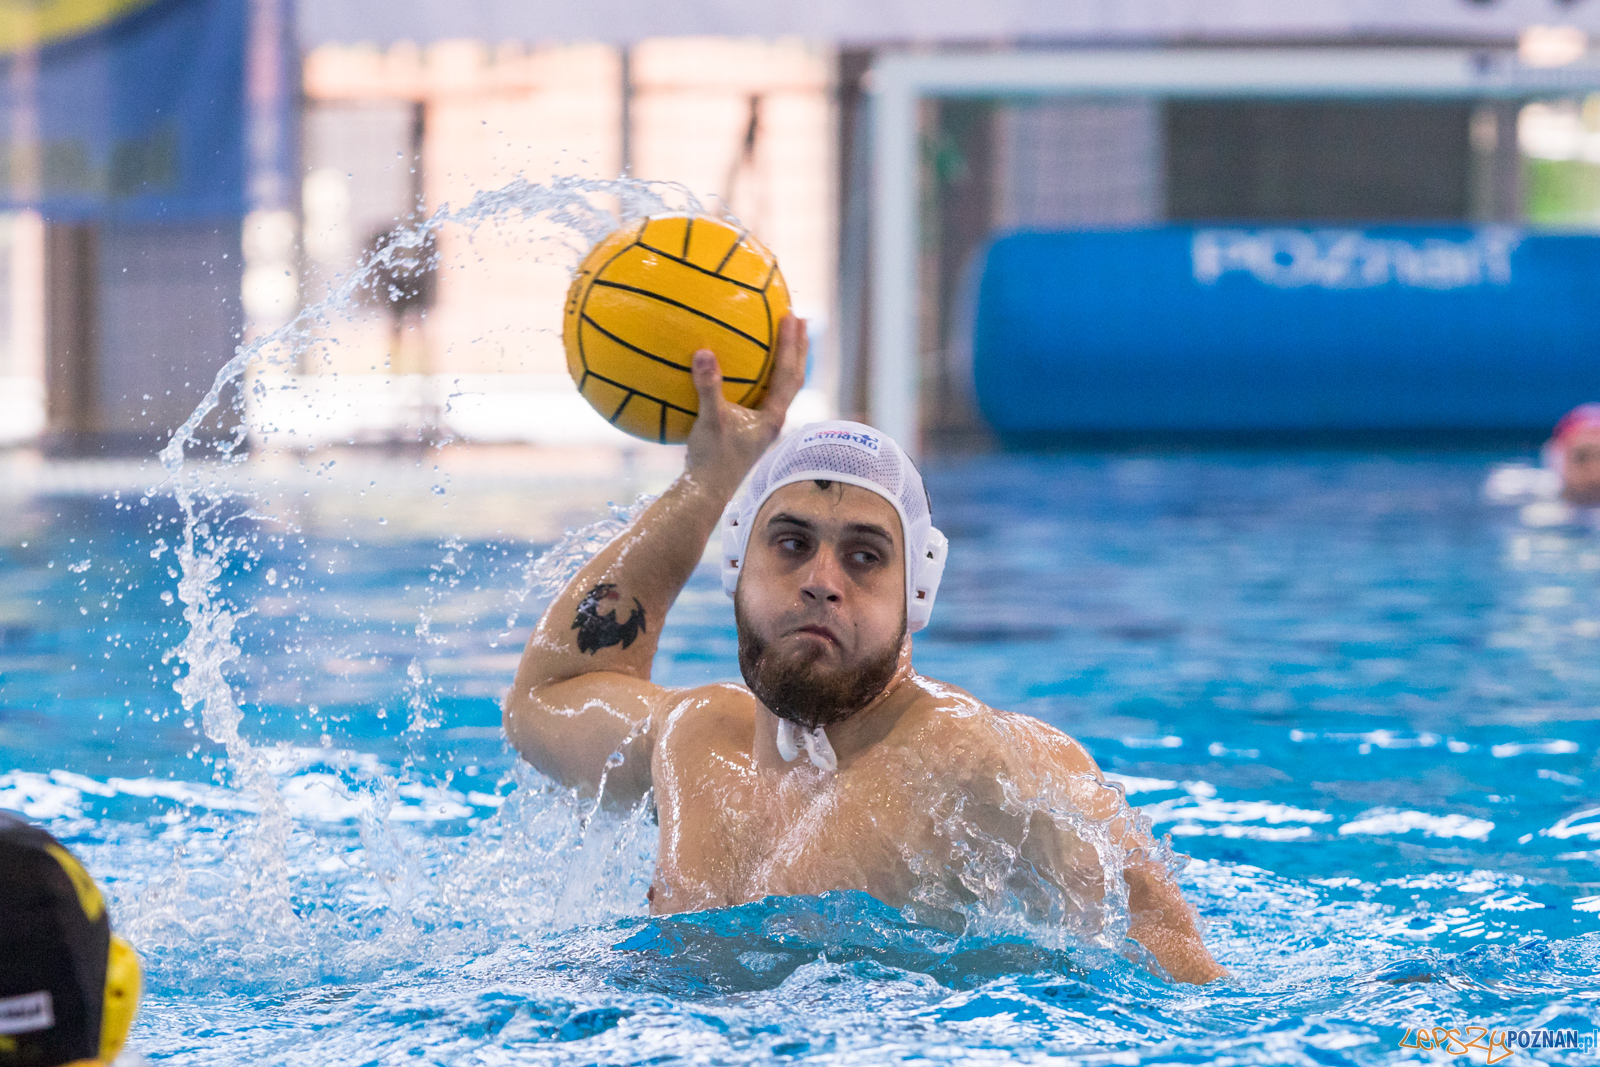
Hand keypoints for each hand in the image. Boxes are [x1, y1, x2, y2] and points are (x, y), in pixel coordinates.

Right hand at [685, 314, 806, 499]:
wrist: (705, 492)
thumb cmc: (712, 460)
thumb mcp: (710, 421)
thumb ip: (709, 387)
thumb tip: (704, 352)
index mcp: (772, 417)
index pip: (788, 374)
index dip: (792, 345)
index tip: (792, 317)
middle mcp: (772, 420)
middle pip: (792, 377)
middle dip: (797, 349)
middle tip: (799, 319)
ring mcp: (760, 426)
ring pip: (778, 387)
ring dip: (782, 361)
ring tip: (780, 338)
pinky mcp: (746, 430)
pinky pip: (756, 395)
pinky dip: (756, 377)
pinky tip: (739, 370)